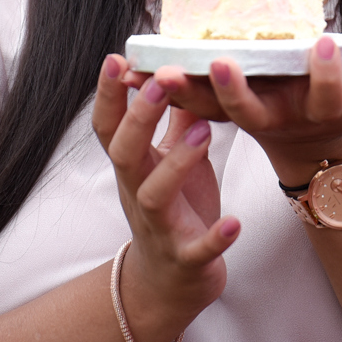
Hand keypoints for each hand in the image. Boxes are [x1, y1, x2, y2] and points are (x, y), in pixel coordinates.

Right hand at [91, 54, 240, 341]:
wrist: (169, 283)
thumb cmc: (174, 207)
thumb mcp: (170, 157)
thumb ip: (176, 117)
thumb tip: (181, 67)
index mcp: (134, 164)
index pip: (109, 125)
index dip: (107, 94)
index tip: (116, 58)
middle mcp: (138, 191)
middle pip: (124, 152)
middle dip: (139, 117)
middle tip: (160, 82)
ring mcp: (160, 226)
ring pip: (154, 194)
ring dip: (177, 162)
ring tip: (205, 130)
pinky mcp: (186, 258)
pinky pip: (197, 249)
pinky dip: (214, 237)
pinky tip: (234, 223)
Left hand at [130, 25, 341, 187]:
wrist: (316, 137)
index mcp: (319, 109)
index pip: (326, 94)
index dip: (326, 73)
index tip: (325, 44)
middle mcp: (278, 119)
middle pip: (254, 113)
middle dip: (237, 90)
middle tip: (222, 61)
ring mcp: (245, 118)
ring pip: (212, 113)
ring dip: (185, 92)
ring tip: (161, 72)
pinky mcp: (219, 111)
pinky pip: (186, 102)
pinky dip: (158, 88)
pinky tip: (127, 71)